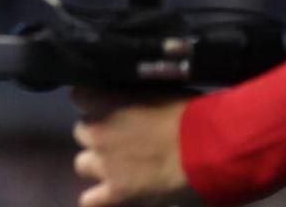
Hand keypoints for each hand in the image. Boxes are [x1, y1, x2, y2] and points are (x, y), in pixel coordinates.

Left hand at [71, 91, 201, 206]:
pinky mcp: (116, 192)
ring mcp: (104, 164)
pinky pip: (90, 200)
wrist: (206, 148)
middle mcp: (97, 132)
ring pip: (81, 164)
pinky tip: (108, 195)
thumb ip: (134, 96)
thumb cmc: (189, 114)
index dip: (94, 102)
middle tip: (121, 138)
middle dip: (98, 134)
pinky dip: (97, 199)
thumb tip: (132, 99)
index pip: (79, 97)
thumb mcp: (157, 91)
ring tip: (118, 166)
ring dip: (97, 163)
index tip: (107, 106)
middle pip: (81, 132)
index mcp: (106, 103)